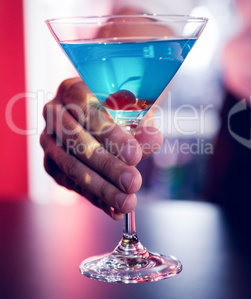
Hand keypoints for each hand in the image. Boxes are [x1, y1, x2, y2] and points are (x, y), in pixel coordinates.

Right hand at [40, 77, 162, 219]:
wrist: (103, 115)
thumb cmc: (120, 107)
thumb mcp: (134, 108)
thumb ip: (142, 124)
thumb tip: (153, 140)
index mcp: (72, 89)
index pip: (87, 110)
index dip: (110, 134)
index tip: (135, 155)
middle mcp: (54, 113)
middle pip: (77, 142)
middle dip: (107, 166)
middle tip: (133, 182)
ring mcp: (49, 140)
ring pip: (72, 167)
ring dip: (101, 188)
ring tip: (127, 202)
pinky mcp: (52, 165)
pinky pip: (71, 184)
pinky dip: (95, 198)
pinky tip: (115, 209)